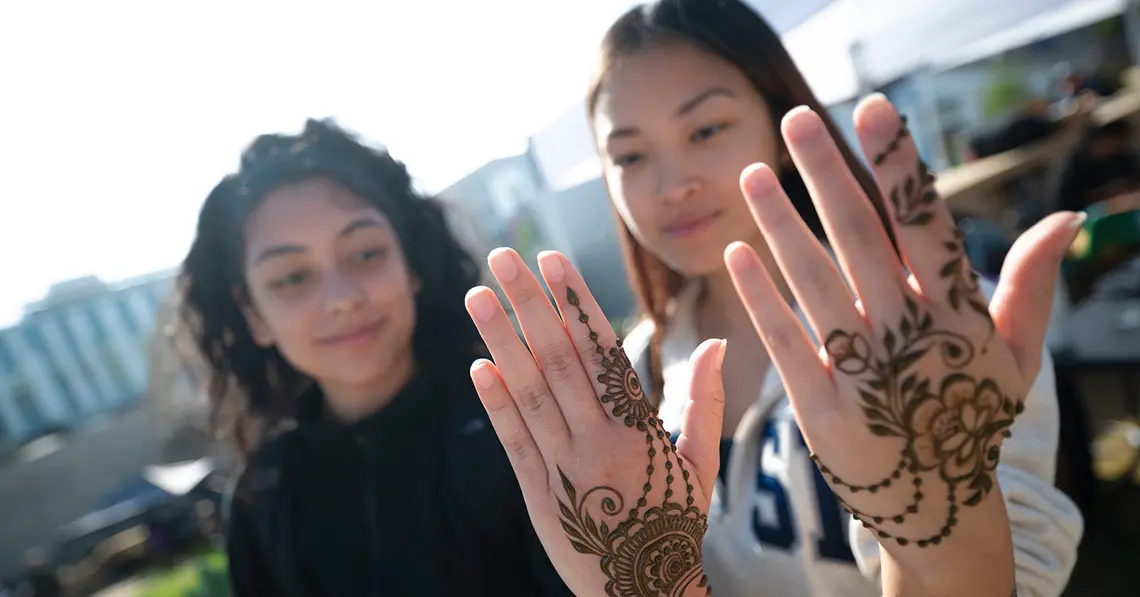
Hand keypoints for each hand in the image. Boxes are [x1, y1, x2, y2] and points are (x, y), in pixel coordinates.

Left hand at [465, 248, 725, 596]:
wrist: (645, 595)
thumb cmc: (676, 524)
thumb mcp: (700, 463)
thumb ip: (703, 400)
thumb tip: (719, 343)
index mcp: (639, 429)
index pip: (601, 351)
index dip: (574, 303)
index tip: (552, 262)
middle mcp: (599, 442)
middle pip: (559, 360)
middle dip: (529, 305)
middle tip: (502, 257)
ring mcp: (563, 469)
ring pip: (530, 393)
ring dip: (501, 341)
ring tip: (477, 295)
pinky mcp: (537, 496)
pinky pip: (513, 442)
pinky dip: (495, 403)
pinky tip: (478, 366)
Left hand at [723, 95, 1081, 595]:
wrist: (935, 505)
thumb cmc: (970, 412)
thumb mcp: (1013, 354)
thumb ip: (1030, 284)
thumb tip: (1064, 217)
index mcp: (962, 316)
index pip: (927, 225)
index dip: (898, 166)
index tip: (873, 110)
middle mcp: (913, 340)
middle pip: (862, 241)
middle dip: (827, 175)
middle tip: (794, 119)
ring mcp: (864, 377)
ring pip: (815, 283)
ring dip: (779, 225)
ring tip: (752, 174)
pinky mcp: (821, 410)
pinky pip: (786, 341)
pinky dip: (760, 297)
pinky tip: (736, 253)